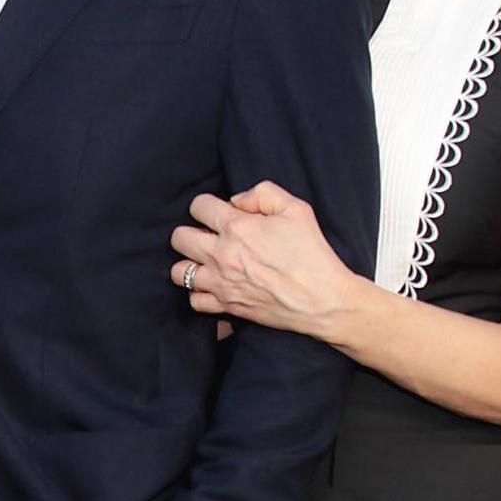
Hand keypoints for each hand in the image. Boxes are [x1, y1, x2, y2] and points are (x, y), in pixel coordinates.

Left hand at [172, 180, 359, 335]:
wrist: (322, 300)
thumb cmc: (312, 254)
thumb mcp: (296, 209)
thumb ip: (263, 193)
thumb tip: (236, 201)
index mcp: (237, 228)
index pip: (198, 206)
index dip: (207, 205)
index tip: (218, 212)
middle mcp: (221, 255)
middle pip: (179, 238)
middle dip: (190, 232)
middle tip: (208, 236)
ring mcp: (220, 283)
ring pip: (178, 272)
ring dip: (189, 263)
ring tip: (207, 262)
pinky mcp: (226, 306)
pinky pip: (194, 300)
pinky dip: (199, 293)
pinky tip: (213, 286)